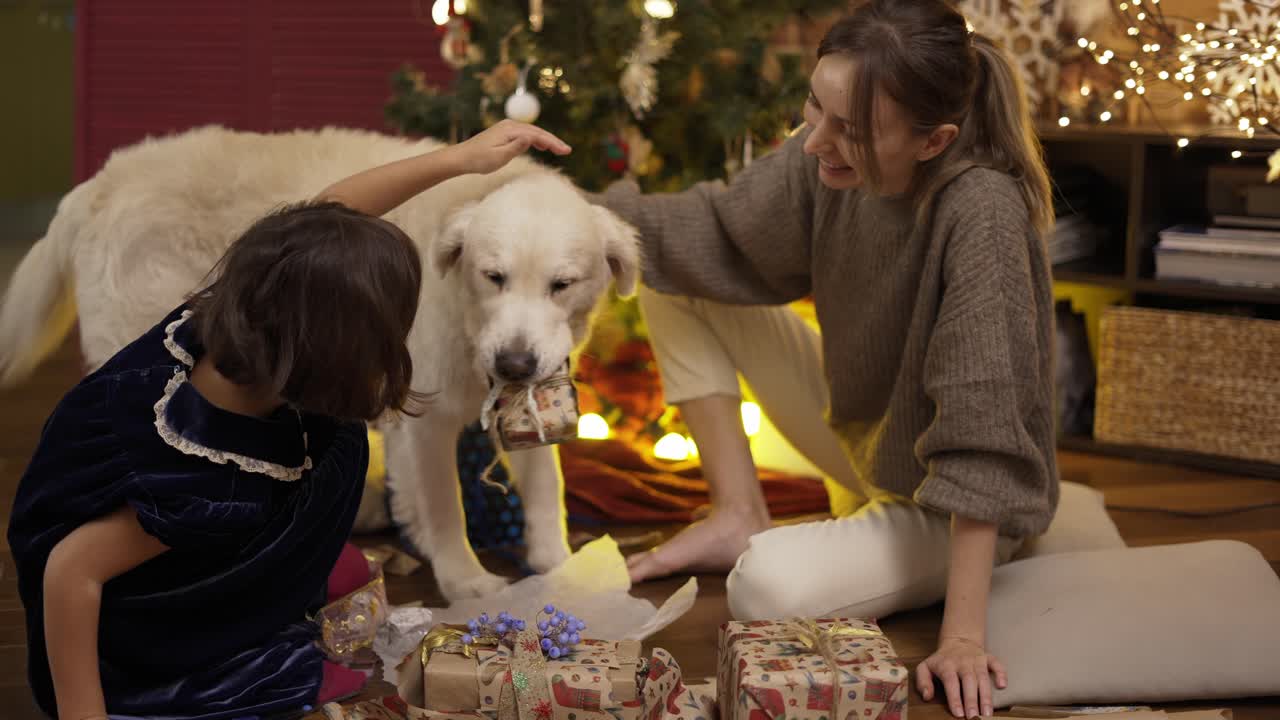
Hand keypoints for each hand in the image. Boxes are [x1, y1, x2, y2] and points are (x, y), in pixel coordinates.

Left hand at [452, 119, 570, 174]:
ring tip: (558, 149)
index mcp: (510, 130)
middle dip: (553, 141)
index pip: (537, 135)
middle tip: (567, 150)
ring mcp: (507, 127)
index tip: (565, 151)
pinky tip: (540, 146)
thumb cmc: (478, 160)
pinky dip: (535, 139)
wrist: (461, 157)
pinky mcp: (504, 132)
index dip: (553, 143)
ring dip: (545, 140)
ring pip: (532, 132)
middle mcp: (510, 125)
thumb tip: (531, 138)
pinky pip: (525, 133)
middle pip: (537, 131)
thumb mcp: (498, 157)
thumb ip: (516, 147)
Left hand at [915, 636, 1006, 717]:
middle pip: (968, 681)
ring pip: (983, 676)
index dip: (954, 698)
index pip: (951, 682)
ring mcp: (976, 659)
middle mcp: (963, 662)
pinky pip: (996, 664)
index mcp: (946, 665)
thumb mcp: (925, 667)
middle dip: (972, 700)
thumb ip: (922, 682)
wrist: (957, 641)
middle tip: (974, 716)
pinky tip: (1002, 686)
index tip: (958, 713)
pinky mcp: (988, 658)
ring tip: (987, 712)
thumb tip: (927, 696)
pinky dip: (1001, 673)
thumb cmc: (941, 660)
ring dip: (986, 695)